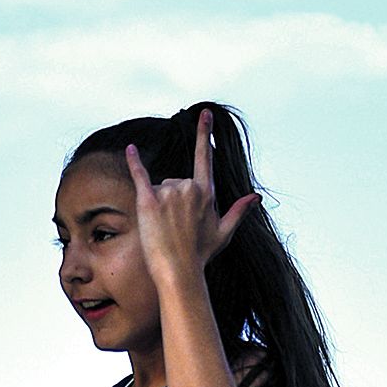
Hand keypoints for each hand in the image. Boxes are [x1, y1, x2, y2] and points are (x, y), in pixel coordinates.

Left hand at [124, 106, 257, 293]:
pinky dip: (134, 161)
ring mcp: (169, 193)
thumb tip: (256, 197)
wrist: (179, 271)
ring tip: (164, 227)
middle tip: (174, 226)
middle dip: (172, 200)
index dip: (204, 134)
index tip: (204, 114)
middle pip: (174, 181)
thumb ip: (239, 211)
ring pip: (160, 187)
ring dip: (159, 204)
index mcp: (206, 192)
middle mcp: (189, 188)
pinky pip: (140, 175)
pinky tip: (130, 149)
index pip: (205, 157)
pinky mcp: (149, 200)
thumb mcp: (224, 233)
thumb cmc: (200, 255)